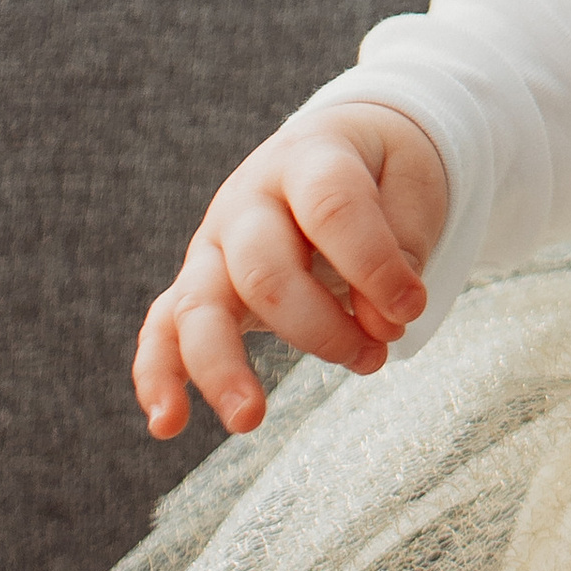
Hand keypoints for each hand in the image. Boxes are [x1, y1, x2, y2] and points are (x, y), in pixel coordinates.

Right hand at [133, 104, 448, 440]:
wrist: (340, 147)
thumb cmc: (381, 172)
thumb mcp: (411, 183)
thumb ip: (402, 245)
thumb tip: (380, 321)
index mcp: (309, 159)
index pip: (332, 209)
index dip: (374, 265)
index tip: (412, 308)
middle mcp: (249, 200)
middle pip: (264, 270)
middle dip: (323, 328)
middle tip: (377, 356)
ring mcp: (215, 242)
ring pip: (199, 306)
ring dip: (223, 367)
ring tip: (250, 420)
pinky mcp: (197, 283)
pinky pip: (162, 329)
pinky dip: (158, 376)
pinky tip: (167, 424)